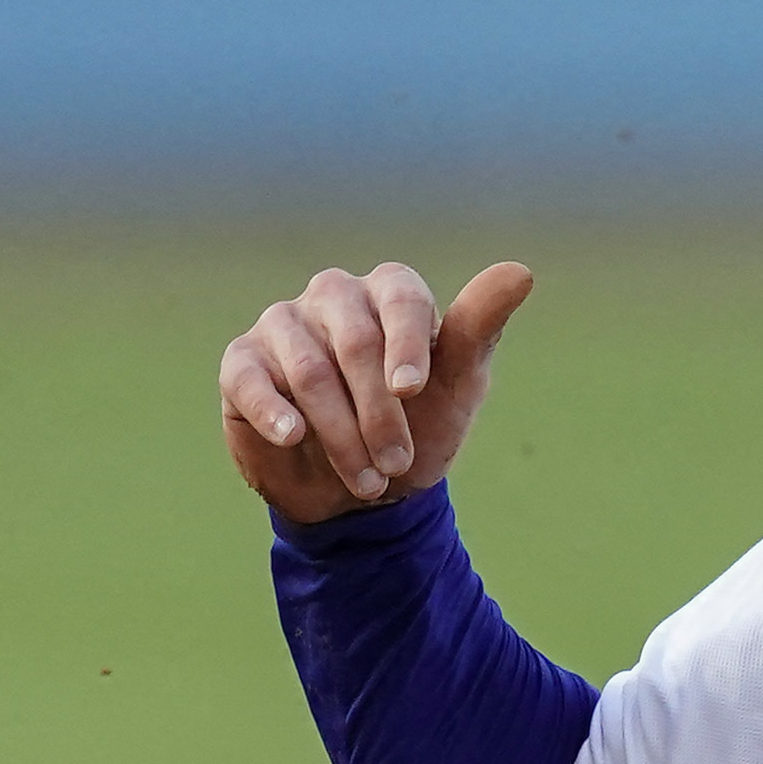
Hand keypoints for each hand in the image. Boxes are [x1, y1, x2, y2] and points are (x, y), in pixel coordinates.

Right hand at [219, 259, 534, 527]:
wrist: (360, 492)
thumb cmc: (416, 427)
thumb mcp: (456, 387)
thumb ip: (479, 330)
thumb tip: (520, 271)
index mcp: (389, 291)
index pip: (401, 299)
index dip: (407, 346)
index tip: (413, 393)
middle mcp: (333, 297)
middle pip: (355, 340)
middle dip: (379, 411)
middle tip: (395, 463)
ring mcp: (284, 326)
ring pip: (308, 369)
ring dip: (340, 433)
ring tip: (365, 480)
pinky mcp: (242, 364)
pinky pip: (249, 379)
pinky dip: (273, 410)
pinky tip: (292, 437)